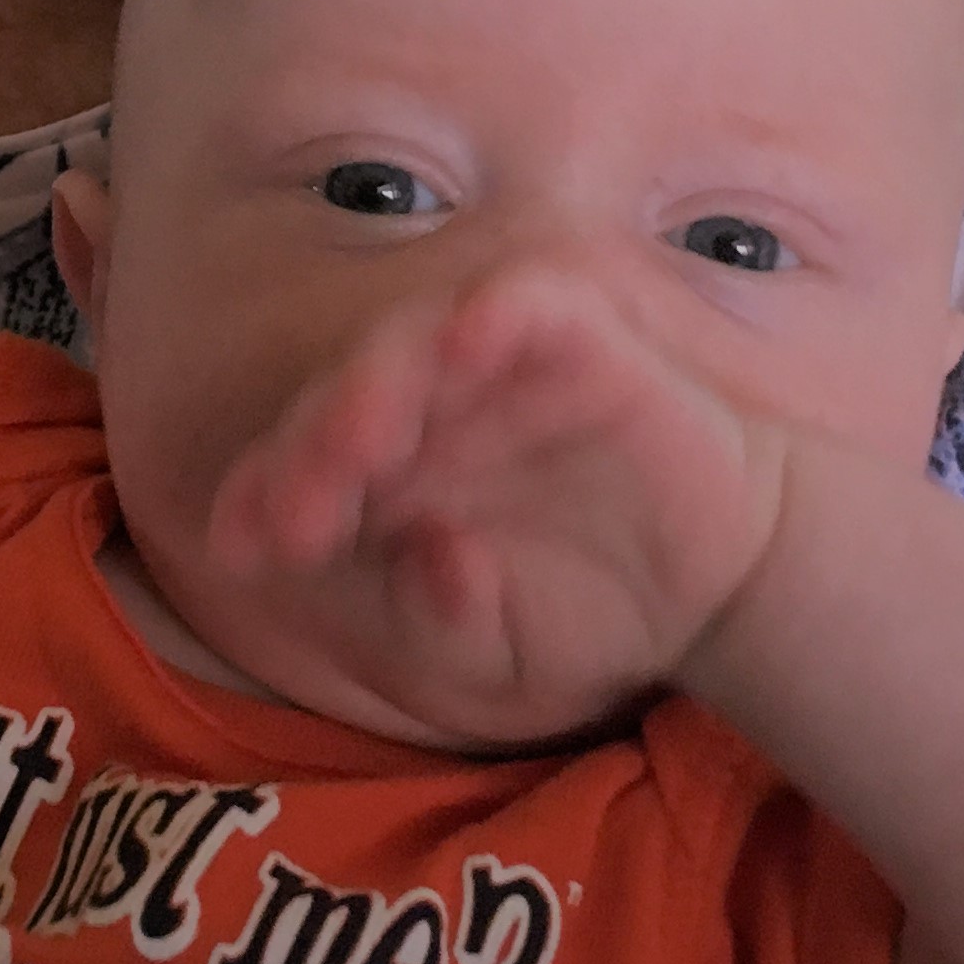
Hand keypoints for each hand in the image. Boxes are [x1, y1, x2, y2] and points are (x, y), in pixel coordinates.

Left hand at [204, 261, 790, 747]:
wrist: (722, 583)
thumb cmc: (590, 616)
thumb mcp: (503, 658)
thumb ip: (445, 624)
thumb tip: (428, 561)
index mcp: (388, 481)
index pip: (302, 470)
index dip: (264, 499)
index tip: (241, 550)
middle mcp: (428, 411)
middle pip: (340, 403)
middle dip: (307, 453)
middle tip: (295, 511)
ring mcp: (497, 367)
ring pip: (412, 342)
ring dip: (377, 383)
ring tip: (358, 439)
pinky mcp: (576, 336)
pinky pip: (524, 305)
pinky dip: (493, 315)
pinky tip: (468, 338)